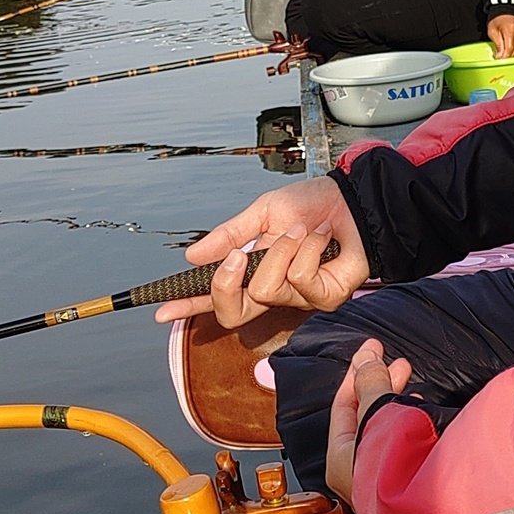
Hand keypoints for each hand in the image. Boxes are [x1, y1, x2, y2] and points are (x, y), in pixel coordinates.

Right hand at [153, 178, 368, 327]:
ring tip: (300, 230)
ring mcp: (299, 299)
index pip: (216, 296)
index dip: (189, 306)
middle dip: (226, 285)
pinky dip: (307, 250)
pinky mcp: (325, 298)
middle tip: (237, 257)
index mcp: (253, 271)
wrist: (351, 199)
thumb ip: (229, 235)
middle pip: (232, 314)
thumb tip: (191, 257)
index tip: (162, 312)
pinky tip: (321, 237)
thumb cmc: (311, 205)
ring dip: (282, 250)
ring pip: (266, 290)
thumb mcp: (263, 212)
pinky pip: (301, 279)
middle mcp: (273, 290)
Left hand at [326, 340, 412, 507]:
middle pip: (365, 418)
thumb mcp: (378, 411)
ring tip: (412, 387)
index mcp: (338, 458)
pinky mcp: (409, 482)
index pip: (343, 405)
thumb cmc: (396, 464)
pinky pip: (404, 444)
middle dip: (381, 386)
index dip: (358, 372)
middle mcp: (357, 472)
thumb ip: (370, 381)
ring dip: (397, 403)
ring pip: (386, 430)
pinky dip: (410, 424)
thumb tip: (365, 356)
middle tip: (399, 363)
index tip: (374, 348)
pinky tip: (421, 413)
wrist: (433, 504)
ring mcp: (384, 479)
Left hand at [487, 13, 513, 59]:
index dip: (505, 56)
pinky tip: (508, 47)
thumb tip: (500, 56)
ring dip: (511, 52)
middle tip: (500, 58)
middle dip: (508, 56)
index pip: (510, 48)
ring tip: (503, 52)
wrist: (503, 11)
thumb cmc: (497, 20)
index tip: (499, 59)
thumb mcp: (492, 31)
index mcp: (510, 29)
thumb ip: (497, 44)